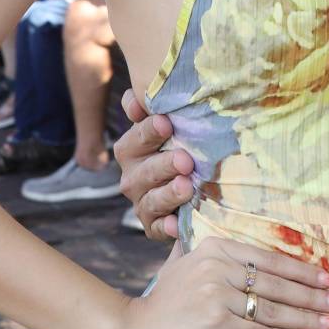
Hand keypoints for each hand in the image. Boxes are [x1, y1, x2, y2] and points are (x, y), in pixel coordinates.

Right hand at [108, 235, 328, 328]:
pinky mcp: (215, 320)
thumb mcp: (183, 263)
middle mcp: (219, 263)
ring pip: (273, 307)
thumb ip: (205, 250)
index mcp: (217, 245)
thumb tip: (225, 235)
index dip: (303, 271)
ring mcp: (217, 291)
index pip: (270, 258)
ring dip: (308, 318)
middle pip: (278, 282)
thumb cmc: (162, 300)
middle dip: (315, 295)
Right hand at [113, 88, 193, 241]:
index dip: (149, 130)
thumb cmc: (183, 144)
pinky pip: (157, 229)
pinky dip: (166, 227)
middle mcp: (133, 177)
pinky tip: (176, 224)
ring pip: (151, 200)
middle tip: (185, 160)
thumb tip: (134, 99)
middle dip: (163, 165)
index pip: (135, 138)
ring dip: (168, 194)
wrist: (196, 185)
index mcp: (132, 148)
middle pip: (143, 172)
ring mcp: (142, 203)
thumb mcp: (173, 123)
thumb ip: (153, 107)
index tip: (167, 123)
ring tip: (187, 188)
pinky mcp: (154, 226)